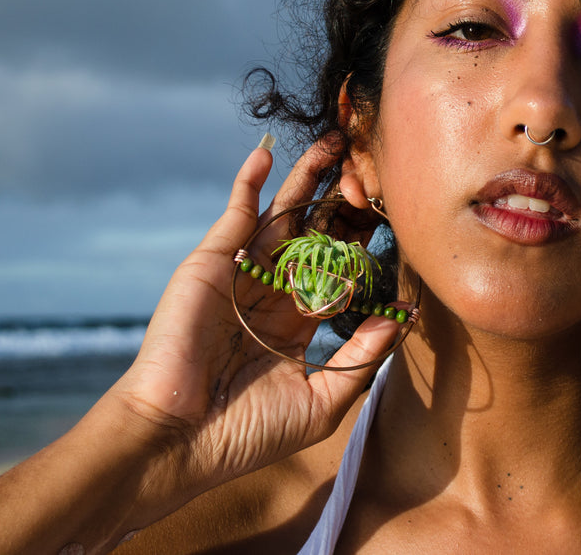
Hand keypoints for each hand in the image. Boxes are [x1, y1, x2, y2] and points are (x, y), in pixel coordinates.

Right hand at [102, 134, 404, 506]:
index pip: (341, 270)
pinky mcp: (211, 263)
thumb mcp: (321, 400)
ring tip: (334, 140)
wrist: (178, 439)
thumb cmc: (247, 433)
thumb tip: (402, 315)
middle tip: (371, 162)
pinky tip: (267, 153)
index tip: (397, 213)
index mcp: (299, 323)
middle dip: (344, 200)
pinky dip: (250, 181)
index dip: (365, 242)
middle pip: (317, 233)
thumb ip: (361, 356)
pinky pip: (235, 214)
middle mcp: (274, 292)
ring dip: (307, 177)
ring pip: (282, 214)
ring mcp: (242, 273)